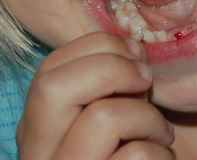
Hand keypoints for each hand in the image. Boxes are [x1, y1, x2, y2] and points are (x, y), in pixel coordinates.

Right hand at [17, 32, 173, 158]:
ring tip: (159, 133)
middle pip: (55, 85)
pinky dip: (159, 152)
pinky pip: (135, 157)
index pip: (49, 70)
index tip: (134, 53)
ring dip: (146, 116)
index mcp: (37, 132)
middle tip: (146, 81)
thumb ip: (101, 91)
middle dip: (114, 68)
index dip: (97, 47)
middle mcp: (38, 156)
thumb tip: (132, 49)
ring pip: (104, 118)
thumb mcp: (100, 125)